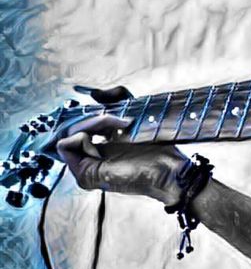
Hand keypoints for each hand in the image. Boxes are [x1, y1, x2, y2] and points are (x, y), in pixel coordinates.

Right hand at [55, 86, 188, 205]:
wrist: (169, 168)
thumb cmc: (158, 147)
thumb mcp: (134, 113)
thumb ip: (116, 99)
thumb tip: (94, 93)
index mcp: (102, 144)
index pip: (79, 124)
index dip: (88, 112)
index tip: (107, 108)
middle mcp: (92, 155)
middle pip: (72, 126)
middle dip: (94, 115)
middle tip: (119, 119)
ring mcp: (87, 166)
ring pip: (68, 134)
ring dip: (91, 123)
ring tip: (116, 127)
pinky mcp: (85, 175)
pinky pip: (65, 146)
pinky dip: (81, 136)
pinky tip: (102, 141)